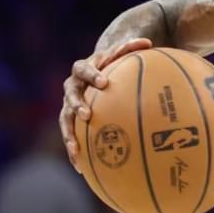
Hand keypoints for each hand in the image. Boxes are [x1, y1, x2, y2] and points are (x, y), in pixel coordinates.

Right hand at [59, 38, 151, 171]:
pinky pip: (70, 136)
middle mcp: (72, 86)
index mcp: (83, 69)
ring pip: (64, 120)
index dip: (93, 75)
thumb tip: (149, 43)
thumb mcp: (121, 52)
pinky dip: (74, 151)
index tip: (104, 83)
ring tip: (76, 150)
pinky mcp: (70, 120)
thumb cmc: (112, 61)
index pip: (84, 70)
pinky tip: (81, 168)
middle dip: (77, 105)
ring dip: (69, 134)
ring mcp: (69, 104)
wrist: (96, 69)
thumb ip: (132, 47)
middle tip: (87, 115)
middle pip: (70, 95)